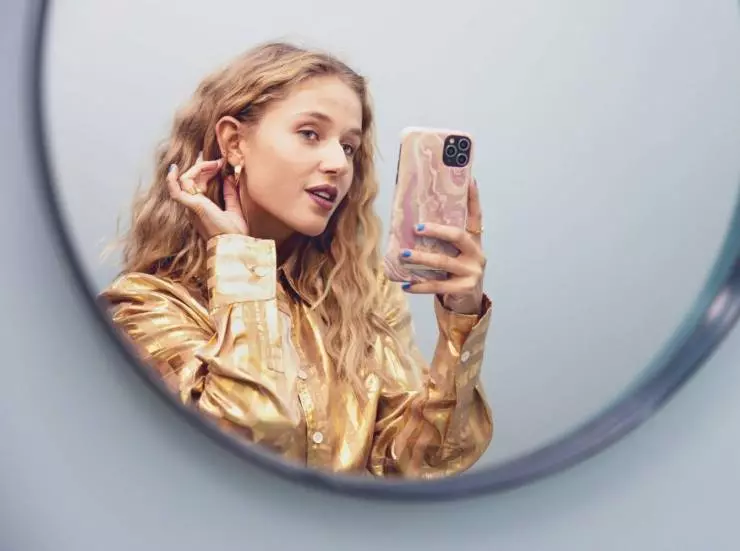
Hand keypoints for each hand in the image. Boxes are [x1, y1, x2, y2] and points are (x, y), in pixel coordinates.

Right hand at [166, 153, 248, 240]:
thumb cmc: (234, 232)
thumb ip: (230, 194)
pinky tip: (174, 169)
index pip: (198, 184)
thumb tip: (228, 177)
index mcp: (202, 208)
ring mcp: (190, 207)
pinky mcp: (192, 207)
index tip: (221, 164)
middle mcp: (193, 207)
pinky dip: (172, 180)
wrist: (233, 243)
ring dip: (198, 168)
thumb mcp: (234, 209)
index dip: (207, 171)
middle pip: (191, 180)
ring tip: (214, 163)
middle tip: (220, 162)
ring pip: (185, 181)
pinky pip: (176, 191)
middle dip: (204, 167)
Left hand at [399, 179, 485, 314]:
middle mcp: (476, 253)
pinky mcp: (464, 288)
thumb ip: (442, 241)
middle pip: (457, 236)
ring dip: (421, 258)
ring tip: (403, 255)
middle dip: (436, 230)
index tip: (470, 180)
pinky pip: (438, 286)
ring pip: (444, 262)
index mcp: (474, 240)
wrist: (467, 302)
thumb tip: (413, 223)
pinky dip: (420, 286)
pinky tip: (406, 285)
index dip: (473, 198)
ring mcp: (472, 271)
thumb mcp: (453, 254)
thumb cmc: (454, 272)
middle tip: (416, 228)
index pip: (475, 215)